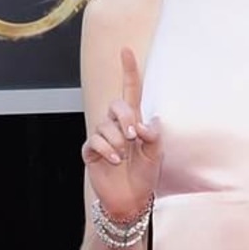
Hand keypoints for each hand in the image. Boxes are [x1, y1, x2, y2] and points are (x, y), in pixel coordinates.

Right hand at [81, 47, 161, 217]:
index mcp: (134, 121)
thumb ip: (153, 135)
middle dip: (125, 118)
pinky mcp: (91, 151)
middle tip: (133, 136)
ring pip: (105, 125)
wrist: (132, 199)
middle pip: (116, 105)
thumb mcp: (157, 153)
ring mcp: (102, 137)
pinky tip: (115, 161)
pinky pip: (95, 141)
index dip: (128, 71)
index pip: (130, 91)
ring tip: (125, 156)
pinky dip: (108, 150)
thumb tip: (141, 124)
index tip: (126, 50)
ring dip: (118, 141)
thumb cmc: (145, 174)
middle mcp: (116, 125)